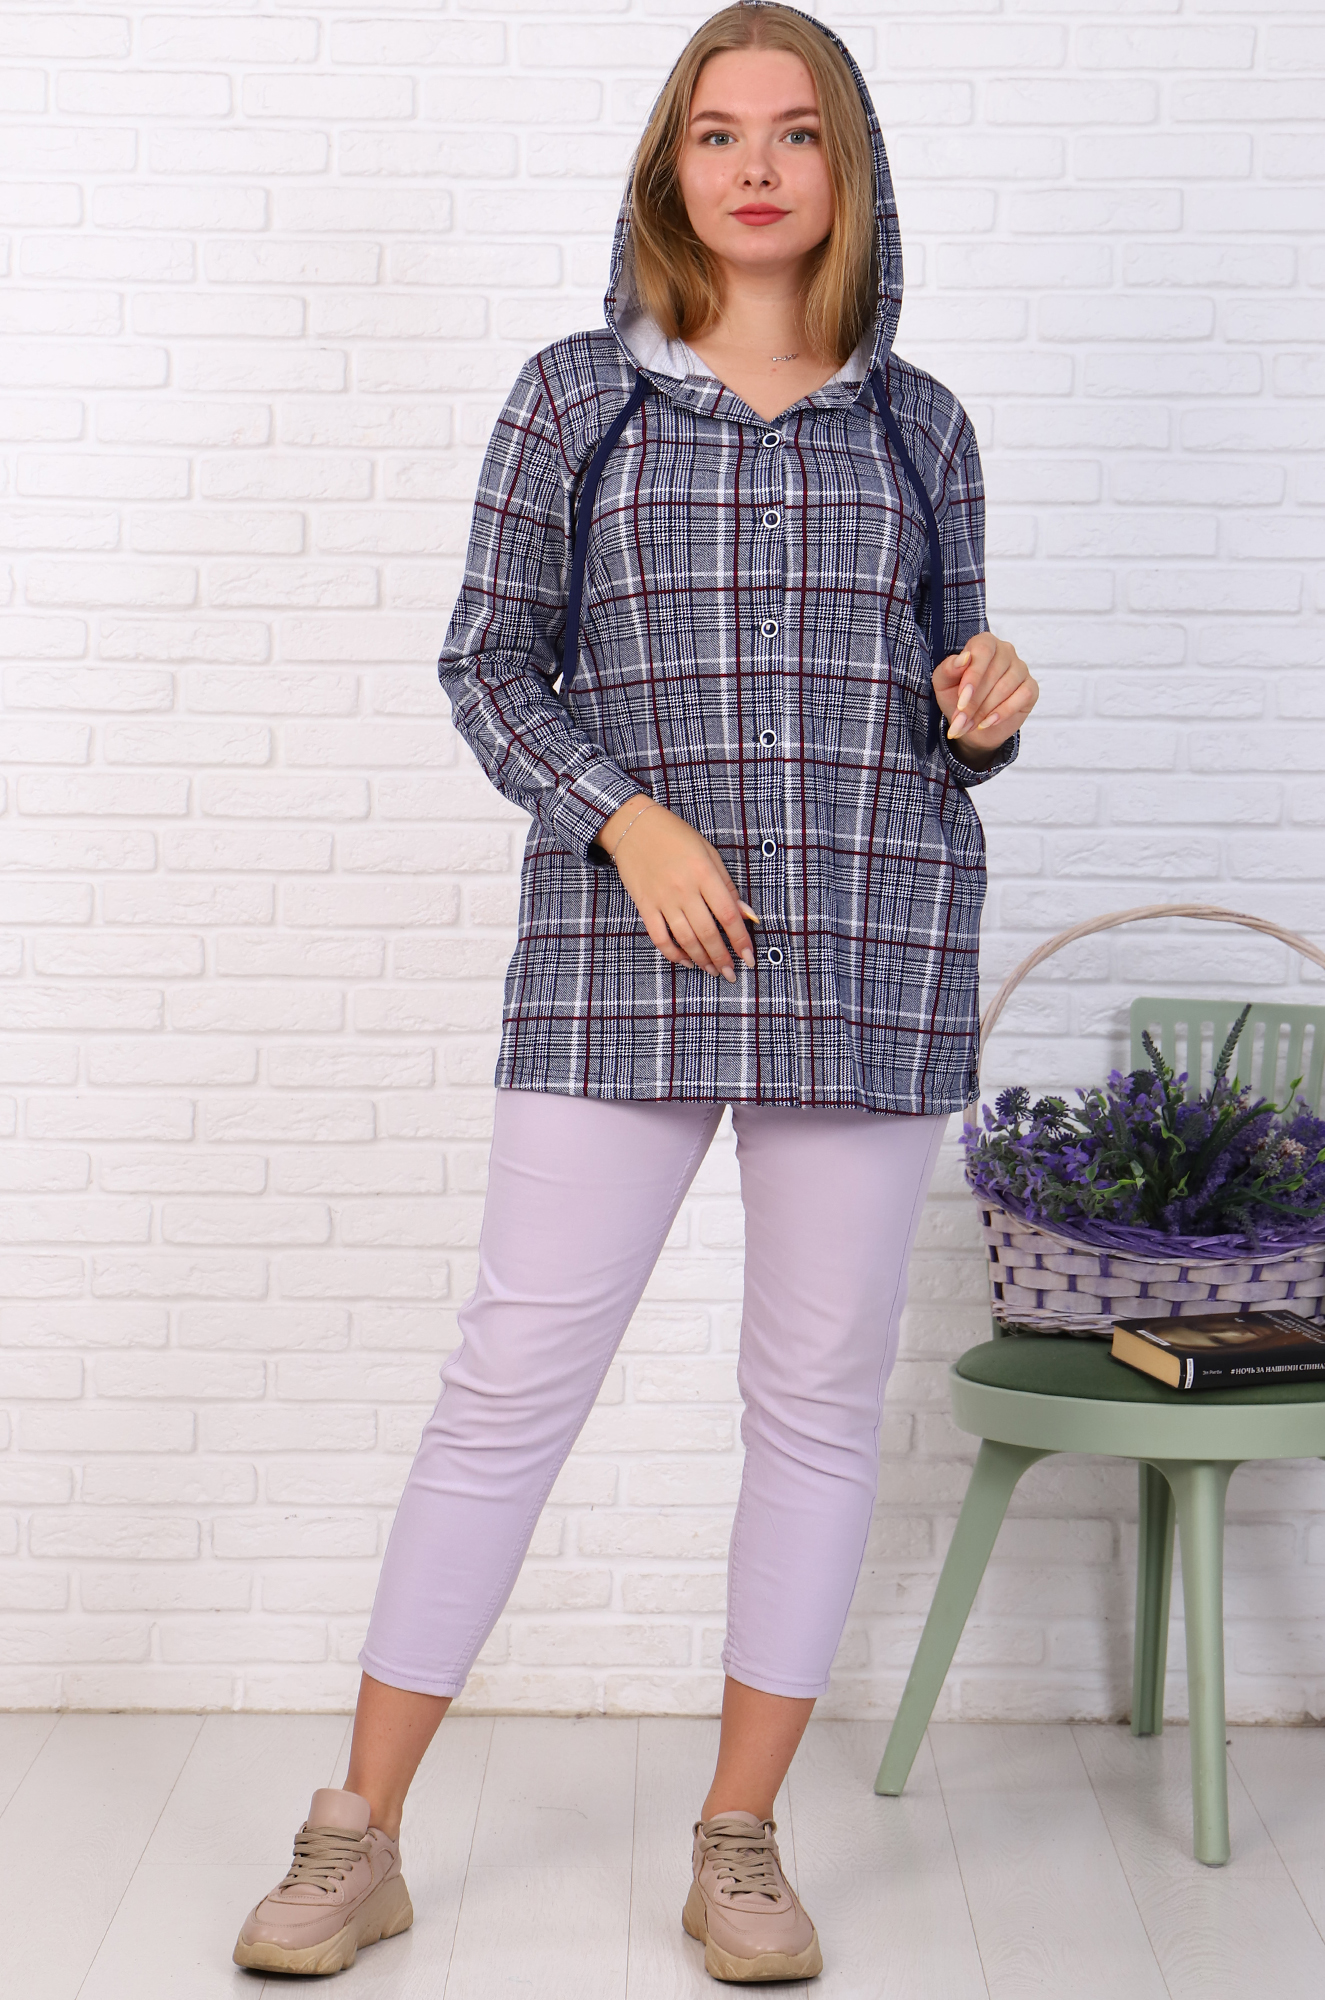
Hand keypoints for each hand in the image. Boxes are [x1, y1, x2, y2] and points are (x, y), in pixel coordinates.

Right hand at [597, 797, 757, 982]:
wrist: (634, 826)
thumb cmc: (676, 836)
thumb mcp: (708, 853)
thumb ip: (727, 886)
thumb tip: (747, 916)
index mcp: (704, 873)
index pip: (728, 914)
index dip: (740, 940)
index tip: (749, 957)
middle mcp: (684, 889)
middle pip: (708, 933)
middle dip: (722, 958)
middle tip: (731, 973)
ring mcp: (663, 899)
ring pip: (686, 939)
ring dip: (702, 959)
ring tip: (713, 971)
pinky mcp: (645, 905)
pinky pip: (660, 937)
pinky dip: (673, 953)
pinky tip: (685, 960)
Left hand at [931, 630, 1037, 766]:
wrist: (973, 722)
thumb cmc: (958, 697)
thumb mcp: (944, 683)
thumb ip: (948, 668)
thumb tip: (963, 659)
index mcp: (984, 643)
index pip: (983, 650)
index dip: (973, 675)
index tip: (962, 697)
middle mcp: (1005, 651)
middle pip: (992, 673)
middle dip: (974, 701)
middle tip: (961, 719)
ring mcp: (1021, 668)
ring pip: (1005, 688)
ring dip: (985, 710)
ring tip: (970, 724)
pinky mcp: (1031, 687)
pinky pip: (1022, 697)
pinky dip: (1003, 712)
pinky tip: (988, 722)